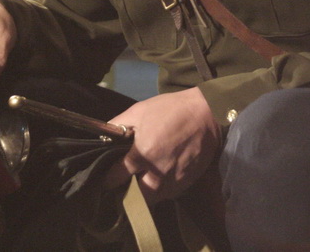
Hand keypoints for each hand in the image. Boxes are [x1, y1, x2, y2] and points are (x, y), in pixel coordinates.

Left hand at [104, 87, 220, 204]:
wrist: (207, 114)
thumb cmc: (170, 110)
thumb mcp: (139, 111)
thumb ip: (118, 125)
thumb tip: (102, 136)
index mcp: (142, 153)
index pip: (116, 176)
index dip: (108, 179)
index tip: (105, 180)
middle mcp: (156, 172)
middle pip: (133, 195)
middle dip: (126, 191)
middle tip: (122, 185)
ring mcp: (173, 181)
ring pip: (151, 199)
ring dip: (143, 194)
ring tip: (139, 183)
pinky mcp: (186, 184)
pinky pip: (167, 195)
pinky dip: (160, 190)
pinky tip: (158, 179)